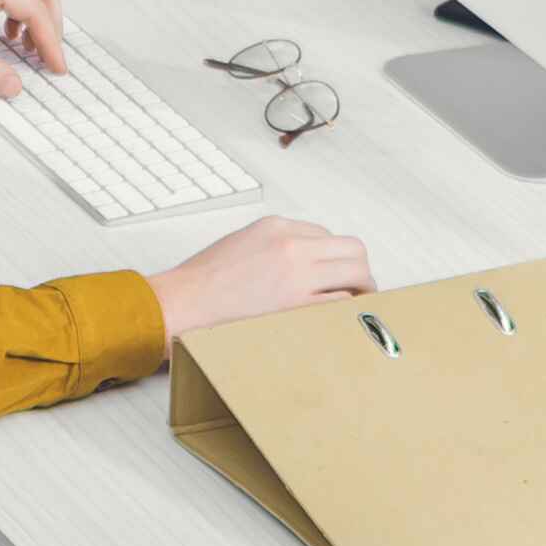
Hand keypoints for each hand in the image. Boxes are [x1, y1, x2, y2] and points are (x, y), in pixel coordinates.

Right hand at [159, 214, 379, 333]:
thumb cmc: (203, 279)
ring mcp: (297, 276)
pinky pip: (341, 303)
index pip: (326, 235)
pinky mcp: (296, 306)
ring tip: (356, 303)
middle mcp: (292, 246)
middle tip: (358, 287)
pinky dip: (347, 309)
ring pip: (356, 274)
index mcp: (277, 227)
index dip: (334, 257)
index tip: (333, 272)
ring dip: (362, 289)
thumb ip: (275, 244)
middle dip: (360, 268)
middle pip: (353, 250)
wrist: (183, 302)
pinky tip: (340, 318)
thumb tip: (303, 259)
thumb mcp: (242, 242)